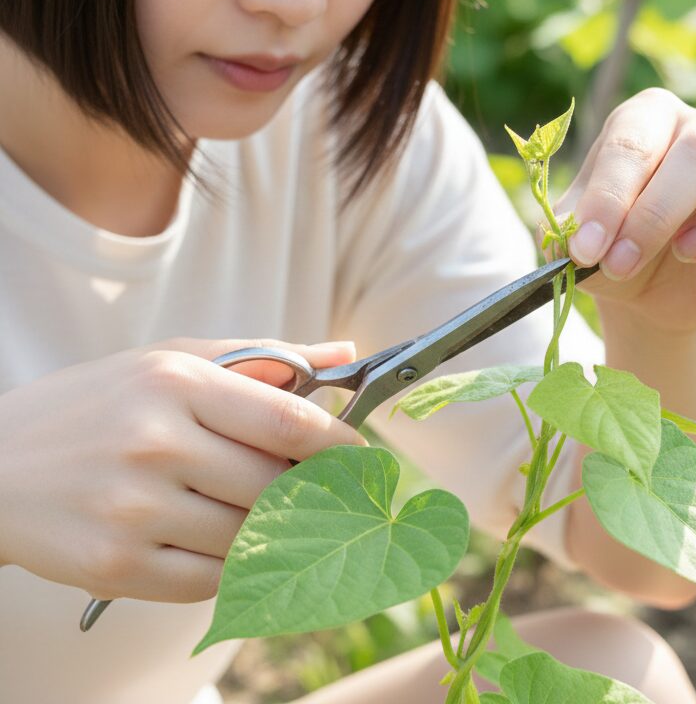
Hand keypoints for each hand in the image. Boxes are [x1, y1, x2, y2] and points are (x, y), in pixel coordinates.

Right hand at [0, 337, 363, 602]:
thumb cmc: (95, 405)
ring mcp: (134, 511)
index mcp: (176, 384)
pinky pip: (210, 579)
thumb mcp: (171, 361)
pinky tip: (220, 538)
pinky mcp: (115, 567)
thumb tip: (344, 354)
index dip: (339, 443)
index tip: (363, 455)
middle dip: (312, 491)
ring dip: (274, 530)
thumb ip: (262, 357)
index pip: (287, 419)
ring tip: (267, 512)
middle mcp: (157, 445)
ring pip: (251, 536)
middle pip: (277, 485)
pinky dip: (231, 564)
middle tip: (322, 490)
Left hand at [554, 89, 695, 334]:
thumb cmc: (610, 250)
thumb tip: (566, 240)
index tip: (586, 249)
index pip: (633, 142)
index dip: (610, 198)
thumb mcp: (574, 244)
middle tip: (622, 264)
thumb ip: (565, 232)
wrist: (648, 293)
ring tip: (687, 251)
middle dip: (657, 213)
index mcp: (646, 118)